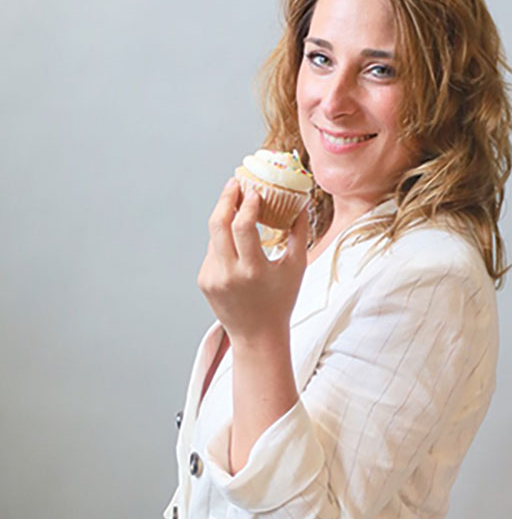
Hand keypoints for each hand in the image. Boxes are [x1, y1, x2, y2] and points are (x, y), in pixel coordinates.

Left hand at [197, 178, 307, 344]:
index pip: (243, 227)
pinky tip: (236, 239)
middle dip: (225, 198)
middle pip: (217, 224)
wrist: (257, 335)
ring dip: (225, 217)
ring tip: (236, 202)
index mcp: (253, 270)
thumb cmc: (281, 301)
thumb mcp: (296, 267)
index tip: (254, 189)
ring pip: (214, 235)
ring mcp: (212, 277)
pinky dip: (224, 239)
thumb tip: (301, 202)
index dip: (247, 203)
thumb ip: (298, 232)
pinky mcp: (204, 280)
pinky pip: (213, 250)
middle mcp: (228, 273)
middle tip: (235, 183)